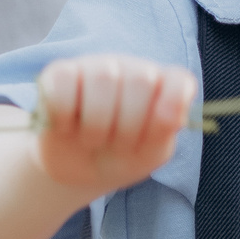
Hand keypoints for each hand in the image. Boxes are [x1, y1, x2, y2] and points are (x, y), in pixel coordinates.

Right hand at [33, 55, 196, 196]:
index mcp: (163, 87)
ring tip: (91, 140)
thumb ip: (163, 133)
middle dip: (128, 127)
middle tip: (117, 146)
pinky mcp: (60, 72)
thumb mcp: (148, 155)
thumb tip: (172, 115)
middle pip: (140, 80)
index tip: (154, 136)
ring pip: (103, 78)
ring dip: (96, 124)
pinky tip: (66, 127)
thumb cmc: (119, 157)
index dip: (169, 110)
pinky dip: (63, 115)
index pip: (179, 82)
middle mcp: (132, 69)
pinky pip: (63, 81)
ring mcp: (96, 66)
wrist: (75, 172)